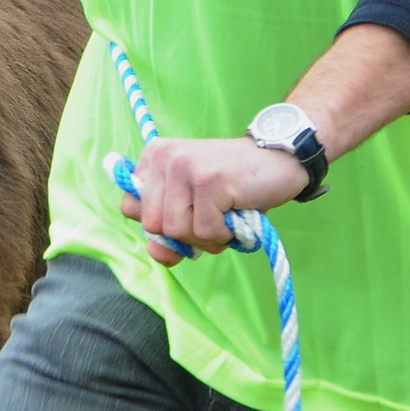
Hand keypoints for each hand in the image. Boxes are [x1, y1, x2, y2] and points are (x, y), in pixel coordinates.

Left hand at [120, 137, 308, 266]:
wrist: (279, 161)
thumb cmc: (234, 187)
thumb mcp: (193, 206)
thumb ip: (168, 231)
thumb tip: (157, 253)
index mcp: (154, 157)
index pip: (130, 208)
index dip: (158, 225)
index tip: (185, 214)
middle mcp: (164, 157)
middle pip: (153, 225)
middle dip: (184, 234)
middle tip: (211, 217)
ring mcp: (185, 166)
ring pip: (177, 231)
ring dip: (206, 236)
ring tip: (225, 215)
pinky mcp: (208, 181)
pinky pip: (204, 231)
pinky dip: (224, 234)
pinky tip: (236, 214)